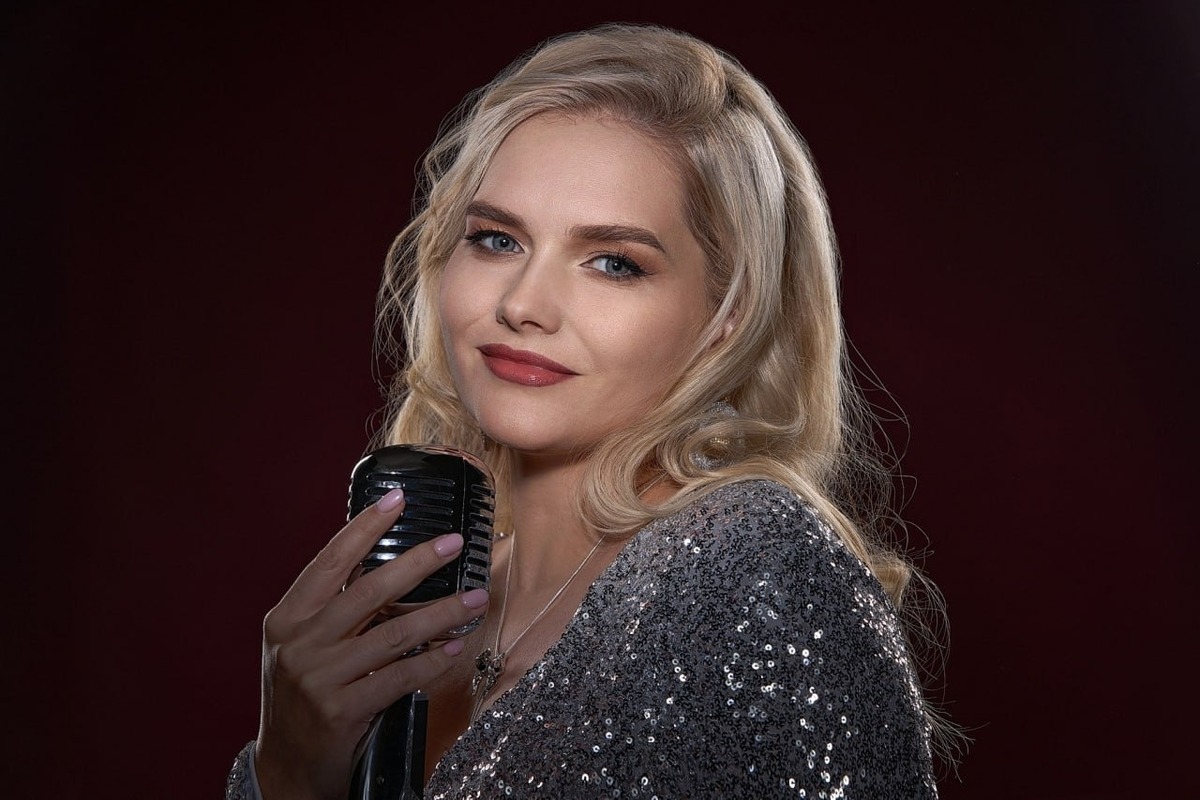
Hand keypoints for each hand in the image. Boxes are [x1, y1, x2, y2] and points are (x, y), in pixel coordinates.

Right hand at [252, 489, 488, 799]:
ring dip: (442, 613)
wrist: (285, 767)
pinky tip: (454, 647)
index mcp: (288, 619)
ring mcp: (319, 678)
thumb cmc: (302, 698)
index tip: (397, 499)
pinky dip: (432, 659)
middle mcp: (300, 643)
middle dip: (418, 562)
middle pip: (369, 590)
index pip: (330, 562)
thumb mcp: (301, 647)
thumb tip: (387, 566)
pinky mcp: (342, 710)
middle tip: (454, 543)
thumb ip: (332, 611)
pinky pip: (400, 676)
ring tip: (474, 598)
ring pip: (393, 633)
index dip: (365, 528)